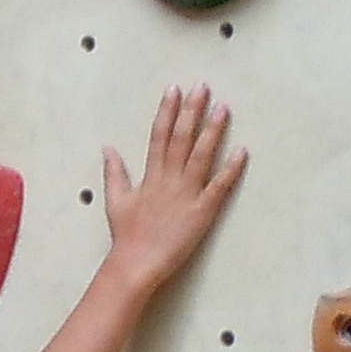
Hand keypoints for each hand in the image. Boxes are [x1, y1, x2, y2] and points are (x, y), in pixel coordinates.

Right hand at [98, 84, 243, 298]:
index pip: (159, 136)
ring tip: (223, 108)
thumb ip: (114, 173)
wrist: (135, 264)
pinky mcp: (202, 211)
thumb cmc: (127, 236)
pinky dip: (230, 169)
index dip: (167, 111)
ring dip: (212, 131)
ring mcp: (186, 194)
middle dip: (192, 111)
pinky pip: (218, 186)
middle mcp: (168, 180)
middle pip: (181, 138)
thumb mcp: (115, 200)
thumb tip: (108, 148)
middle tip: (203, 87)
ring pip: (201, 156)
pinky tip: (242, 150)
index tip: (174, 90)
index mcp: (149, 176)